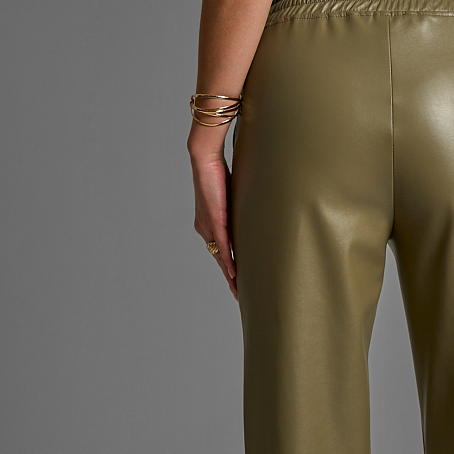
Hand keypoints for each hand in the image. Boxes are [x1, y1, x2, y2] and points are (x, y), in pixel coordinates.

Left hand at [189, 146, 237, 300]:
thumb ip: (235, 211)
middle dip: (229, 279)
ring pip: (219, 257)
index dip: (227, 268)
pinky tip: (234, 272)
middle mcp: (204, 228)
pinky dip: (228, 260)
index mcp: (206, 224)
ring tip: (237, 290)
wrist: (205, 158)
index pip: (218, 251)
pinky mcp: (214, 219)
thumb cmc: (216, 172)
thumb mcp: (229, 197)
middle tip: (237, 294)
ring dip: (229, 275)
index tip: (235, 281)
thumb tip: (248, 215)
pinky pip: (221, 245)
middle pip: (218, 259)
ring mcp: (208, 225)